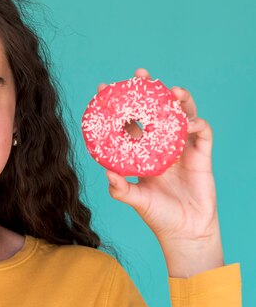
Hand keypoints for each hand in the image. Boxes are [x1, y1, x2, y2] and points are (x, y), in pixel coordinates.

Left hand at [97, 69, 223, 275]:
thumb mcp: (134, 199)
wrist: (185, 231)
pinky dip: (196, 123)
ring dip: (179, 100)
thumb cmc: (158, 215)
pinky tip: (187, 121)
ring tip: (172, 90)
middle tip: (140, 74)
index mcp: (144, 152)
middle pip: (156, 110)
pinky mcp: (202, 155)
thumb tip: (105, 172)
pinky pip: (202, 132)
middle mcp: (162, 145)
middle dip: (149, 90)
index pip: (129, 122)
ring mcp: (183, 148)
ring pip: (182, 115)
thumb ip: (119, 188)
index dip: (119, 105)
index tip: (104, 89)